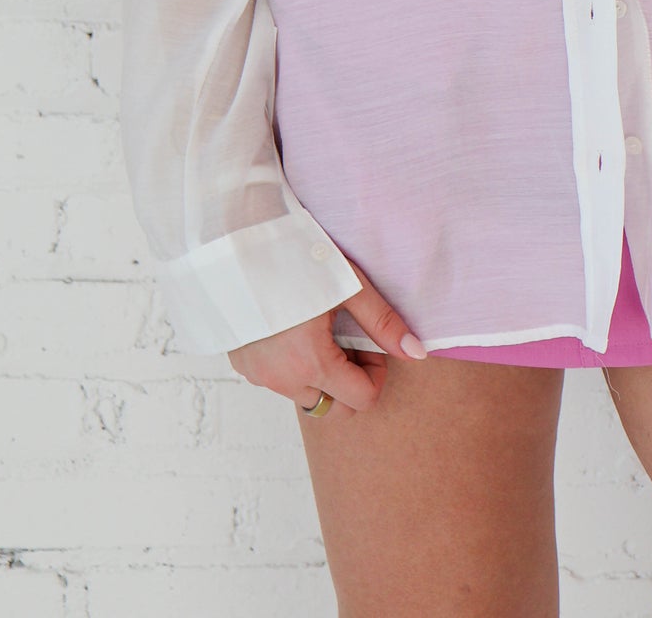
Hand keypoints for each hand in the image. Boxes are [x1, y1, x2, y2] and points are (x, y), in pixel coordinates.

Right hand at [227, 257, 427, 421]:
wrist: (234, 243)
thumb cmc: (294, 258)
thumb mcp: (347, 284)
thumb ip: (383, 323)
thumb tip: (417, 354)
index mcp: (312, 363)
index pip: (362, 401)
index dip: (375, 372)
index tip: (367, 341)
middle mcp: (283, 380)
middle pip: (334, 407)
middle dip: (349, 381)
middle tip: (346, 337)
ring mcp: (259, 376)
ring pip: (306, 395)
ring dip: (321, 374)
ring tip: (318, 329)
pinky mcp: (242, 365)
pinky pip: (278, 381)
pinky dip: (293, 366)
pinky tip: (293, 327)